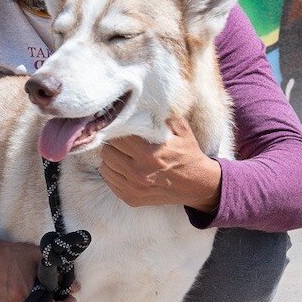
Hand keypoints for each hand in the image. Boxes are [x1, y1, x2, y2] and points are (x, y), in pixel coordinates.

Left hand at [99, 116, 222, 212]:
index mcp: (149, 154)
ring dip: (111, 158)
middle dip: (113, 143)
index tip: (122, 127)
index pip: (117, 137)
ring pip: (105, 166)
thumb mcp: (181, 129)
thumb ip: (161, 115)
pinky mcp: (130, 198)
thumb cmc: (187, 153)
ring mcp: (133, 188)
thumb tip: (142, 102)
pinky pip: (109, 181)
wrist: (196, 184)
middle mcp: (139, 173)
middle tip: (123, 140)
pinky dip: (113, 172)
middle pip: (107, 151)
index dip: (118, 129)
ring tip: (123, 154)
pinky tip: (125, 167)